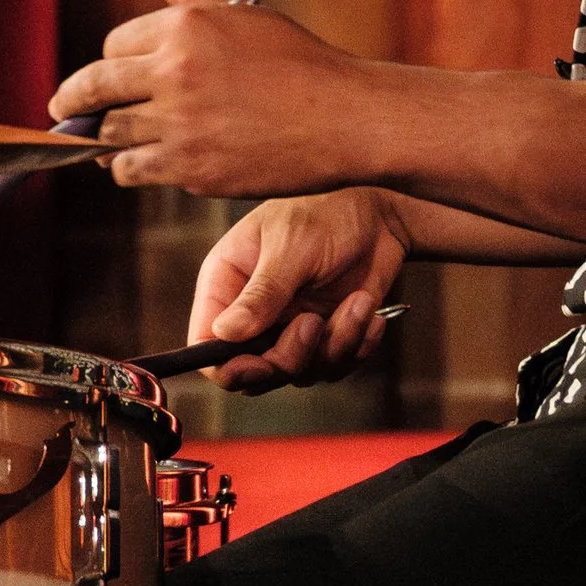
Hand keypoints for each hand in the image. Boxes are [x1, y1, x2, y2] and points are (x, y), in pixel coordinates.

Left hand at [50, 0, 392, 196]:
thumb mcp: (241, 14)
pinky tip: (140, 164)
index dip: (110, 63)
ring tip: (101, 144)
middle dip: (70, 103)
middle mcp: (175, 72)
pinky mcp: (190, 168)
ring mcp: (180, 124)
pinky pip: (133, 170)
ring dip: (102, 141)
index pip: (113, 46)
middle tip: (60, 111)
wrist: (345, 118)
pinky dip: (130, 168)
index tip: (110, 76)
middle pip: (93, 90)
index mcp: (186, 27)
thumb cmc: (296, 63)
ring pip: (108, 136)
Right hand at [186, 190, 411, 390]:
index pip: (206, 344)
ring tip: (358, 302)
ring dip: (334, 346)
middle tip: (315, 324)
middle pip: (251, 372)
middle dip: (289, 358)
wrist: (380, 214)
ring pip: (299, 374)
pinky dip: (358, 345)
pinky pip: (335, 367)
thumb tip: (224, 334)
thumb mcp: (290, 246)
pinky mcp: (325, 337)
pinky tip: (368, 310)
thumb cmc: (325, 211)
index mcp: (226, 285)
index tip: (262, 366)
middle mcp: (252, 314)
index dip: (227, 366)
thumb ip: (262, 293)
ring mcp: (288, 329)